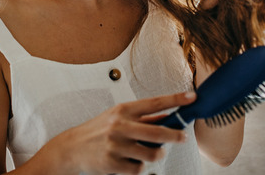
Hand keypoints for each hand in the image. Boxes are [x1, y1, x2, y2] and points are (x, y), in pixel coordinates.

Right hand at [51, 91, 194, 174]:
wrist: (72, 148)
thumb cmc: (98, 130)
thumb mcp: (118, 117)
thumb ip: (143, 118)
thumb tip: (168, 117)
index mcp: (123, 110)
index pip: (155, 103)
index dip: (175, 99)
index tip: (192, 97)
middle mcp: (120, 126)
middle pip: (158, 132)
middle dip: (174, 136)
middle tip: (182, 137)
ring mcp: (116, 145)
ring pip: (151, 154)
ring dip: (154, 155)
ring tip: (148, 153)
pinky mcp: (113, 163)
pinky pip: (138, 168)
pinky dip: (138, 167)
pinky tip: (129, 161)